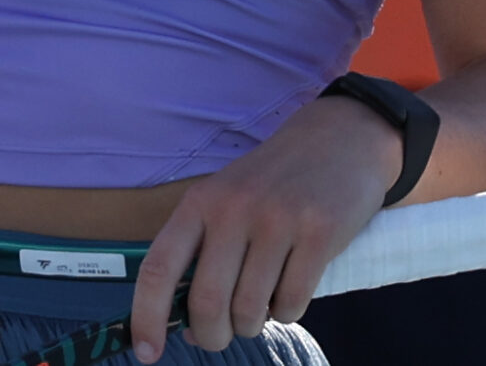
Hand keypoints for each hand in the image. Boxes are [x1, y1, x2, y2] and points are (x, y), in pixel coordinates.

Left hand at [128, 95, 400, 360]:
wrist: (339, 140)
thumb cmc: (272, 182)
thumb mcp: (225, 201)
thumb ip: (202, 253)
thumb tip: (183, 323)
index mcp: (198, 203)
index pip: (159, 267)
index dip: (146, 315)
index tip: (147, 352)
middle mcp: (232, 211)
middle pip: (207, 302)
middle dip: (212, 335)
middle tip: (220, 336)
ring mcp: (277, 222)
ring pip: (252, 310)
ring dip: (253, 325)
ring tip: (260, 308)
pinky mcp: (320, 235)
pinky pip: (292, 304)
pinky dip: (287, 313)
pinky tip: (289, 292)